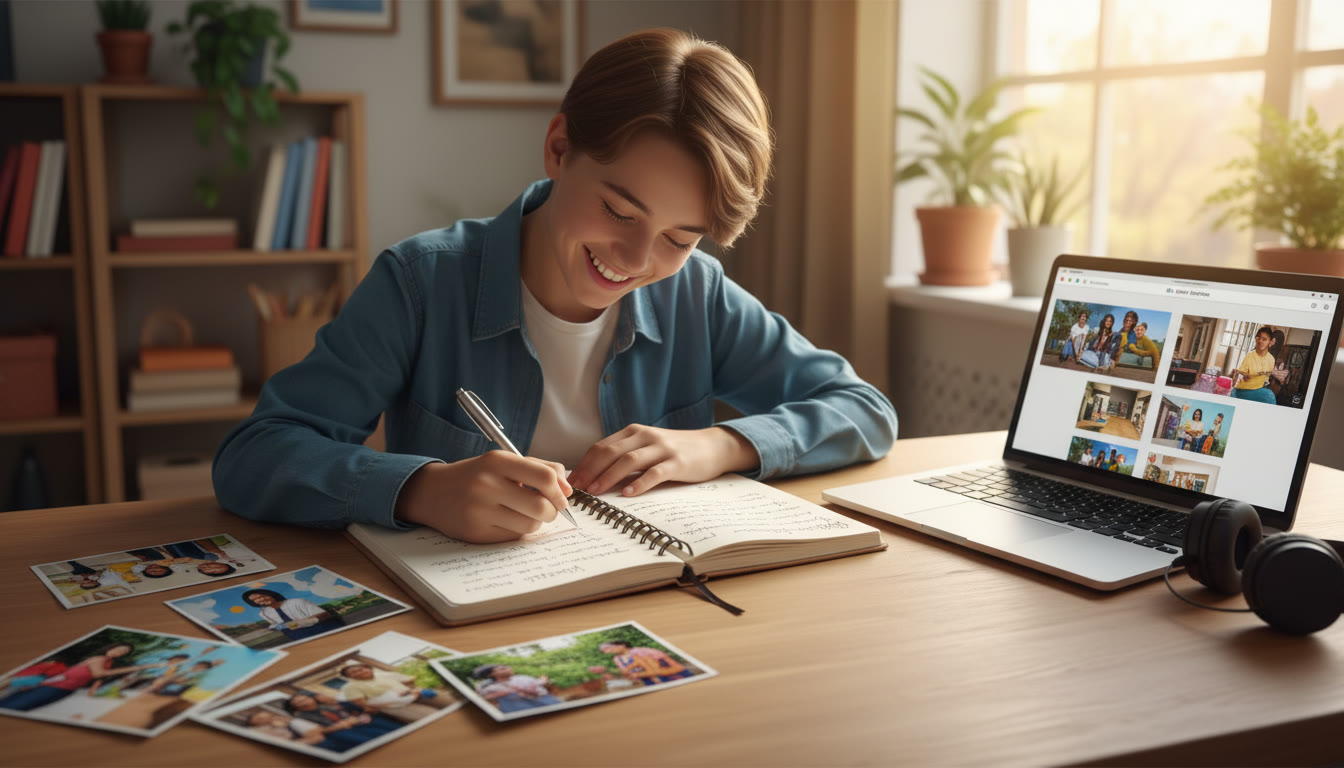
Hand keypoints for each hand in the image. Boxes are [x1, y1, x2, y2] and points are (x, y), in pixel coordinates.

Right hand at [395, 452, 571, 542]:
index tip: (561, 496)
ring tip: (525, 514)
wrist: (432, 492)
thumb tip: (567, 489)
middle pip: (542, 506)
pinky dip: (518, 530)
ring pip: (530, 525)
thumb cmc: (476, 475)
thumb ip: (538, 468)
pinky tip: (507, 521)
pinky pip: (513, 536)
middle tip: (547, 509)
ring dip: (536, 522)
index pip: (544, 477)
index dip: (560, 490)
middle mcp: (487, 485)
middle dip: (552, 511)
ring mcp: (480, 510)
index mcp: (496, 462)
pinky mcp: (476, 533)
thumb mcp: (503, 462)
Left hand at [567, 425, 757, 496]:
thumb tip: (594, 477)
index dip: (584, 464)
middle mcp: (645, 436)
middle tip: (577, 489)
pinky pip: (655, 473)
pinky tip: (628, 494)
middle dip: (590, 471)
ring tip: (596, 492)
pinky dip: (639, 483)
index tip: (572, 481)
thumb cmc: (675, 452)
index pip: (602, 446)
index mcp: (634, 432)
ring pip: (629, 461)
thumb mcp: (648, 448)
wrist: (712, 447)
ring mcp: (662, 448)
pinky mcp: (677, 462)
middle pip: (610, 452)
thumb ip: (626, 457)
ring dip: (608, 476)